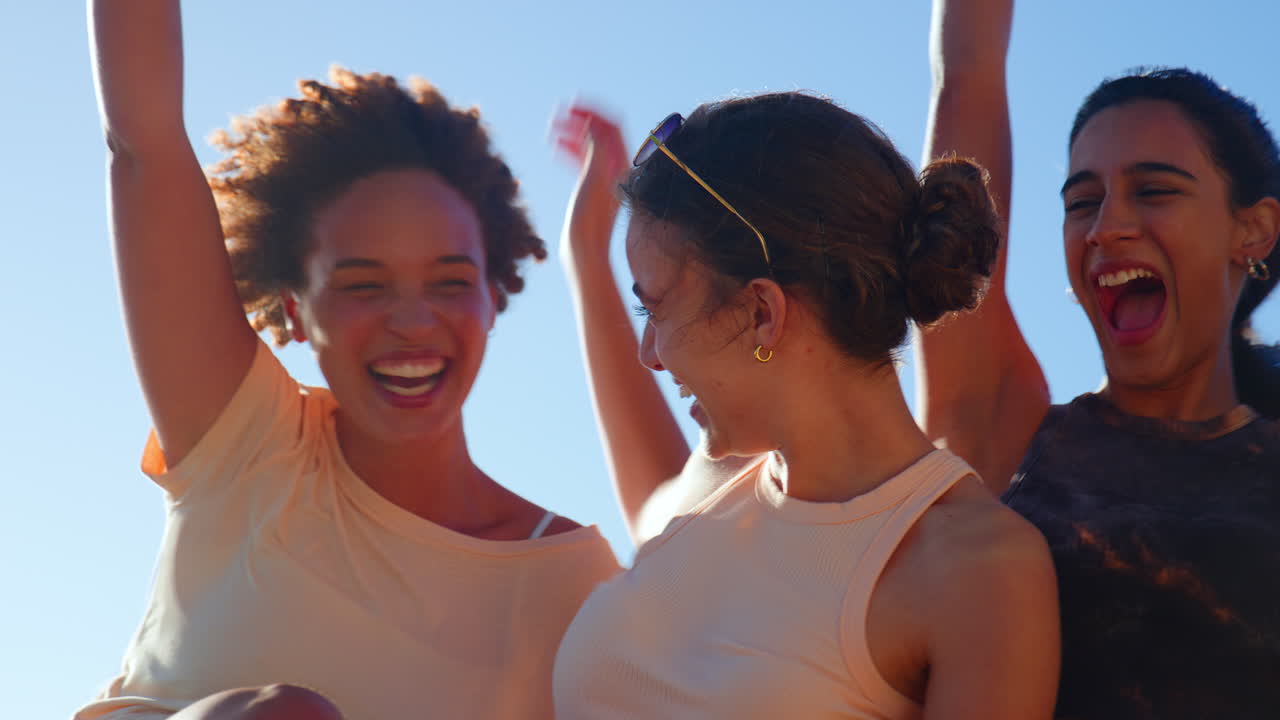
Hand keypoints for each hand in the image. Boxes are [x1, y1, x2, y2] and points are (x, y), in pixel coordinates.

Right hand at [552, 105, 628, 260]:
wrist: (585, 256)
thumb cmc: (589, 223)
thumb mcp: (592, 181)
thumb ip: (596, 151)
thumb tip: (594, 124)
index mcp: (622, 166)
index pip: (612, 127)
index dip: (593, 112)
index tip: (571, 103)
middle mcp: (617, 171)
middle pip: (601, 134)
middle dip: (581, 119)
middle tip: (558, 111)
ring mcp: (605, 180)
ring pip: (589, 148)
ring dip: (573, 133)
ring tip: (551, 125)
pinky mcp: (592, 190)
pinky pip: (582, 162)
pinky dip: (570, 150)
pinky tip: (554, 145)